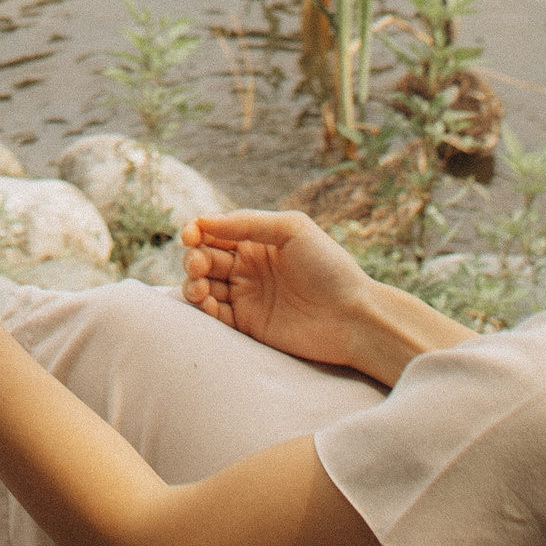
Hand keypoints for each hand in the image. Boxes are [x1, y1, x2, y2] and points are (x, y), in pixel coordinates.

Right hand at [180, 211, 383, 372]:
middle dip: (193, 259)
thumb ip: (247, 222)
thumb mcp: (292, 229)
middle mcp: (247, 268)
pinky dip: (203, 310)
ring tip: (201, 289)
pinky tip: (208, 305)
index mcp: (256, 242)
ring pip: (202, 286)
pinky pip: (214, 316)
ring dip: (192, 284)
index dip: (196, 231)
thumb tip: (203, 221)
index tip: (191, 236)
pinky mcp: (247, 324)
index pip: (213, 232)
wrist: (354, 316)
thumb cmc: (330, 267)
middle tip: (200, 266)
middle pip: (203, 258)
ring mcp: (246, 296)